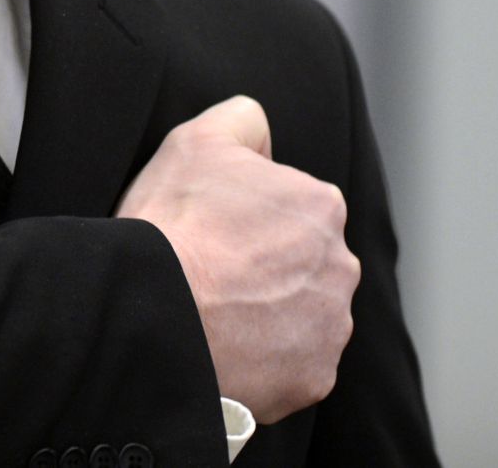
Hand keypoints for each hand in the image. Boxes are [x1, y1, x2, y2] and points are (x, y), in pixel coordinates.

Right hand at [115, 95, 358, 423]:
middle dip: (268, 266)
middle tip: (214, 272)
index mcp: (321, 205)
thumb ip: (242, 119)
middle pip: (303, 262)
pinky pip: (293, 365)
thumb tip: (260, 130)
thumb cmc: (173, 224)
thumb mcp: (197, 139)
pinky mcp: (314, 377)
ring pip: (302, 314)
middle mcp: (341, 266)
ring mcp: (331, 326)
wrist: (156, 314)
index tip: (216, 230)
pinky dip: (265, 360)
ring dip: (269, 314)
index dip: (249, 216)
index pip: (292, 207)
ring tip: (216, 312)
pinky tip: (225, 346)